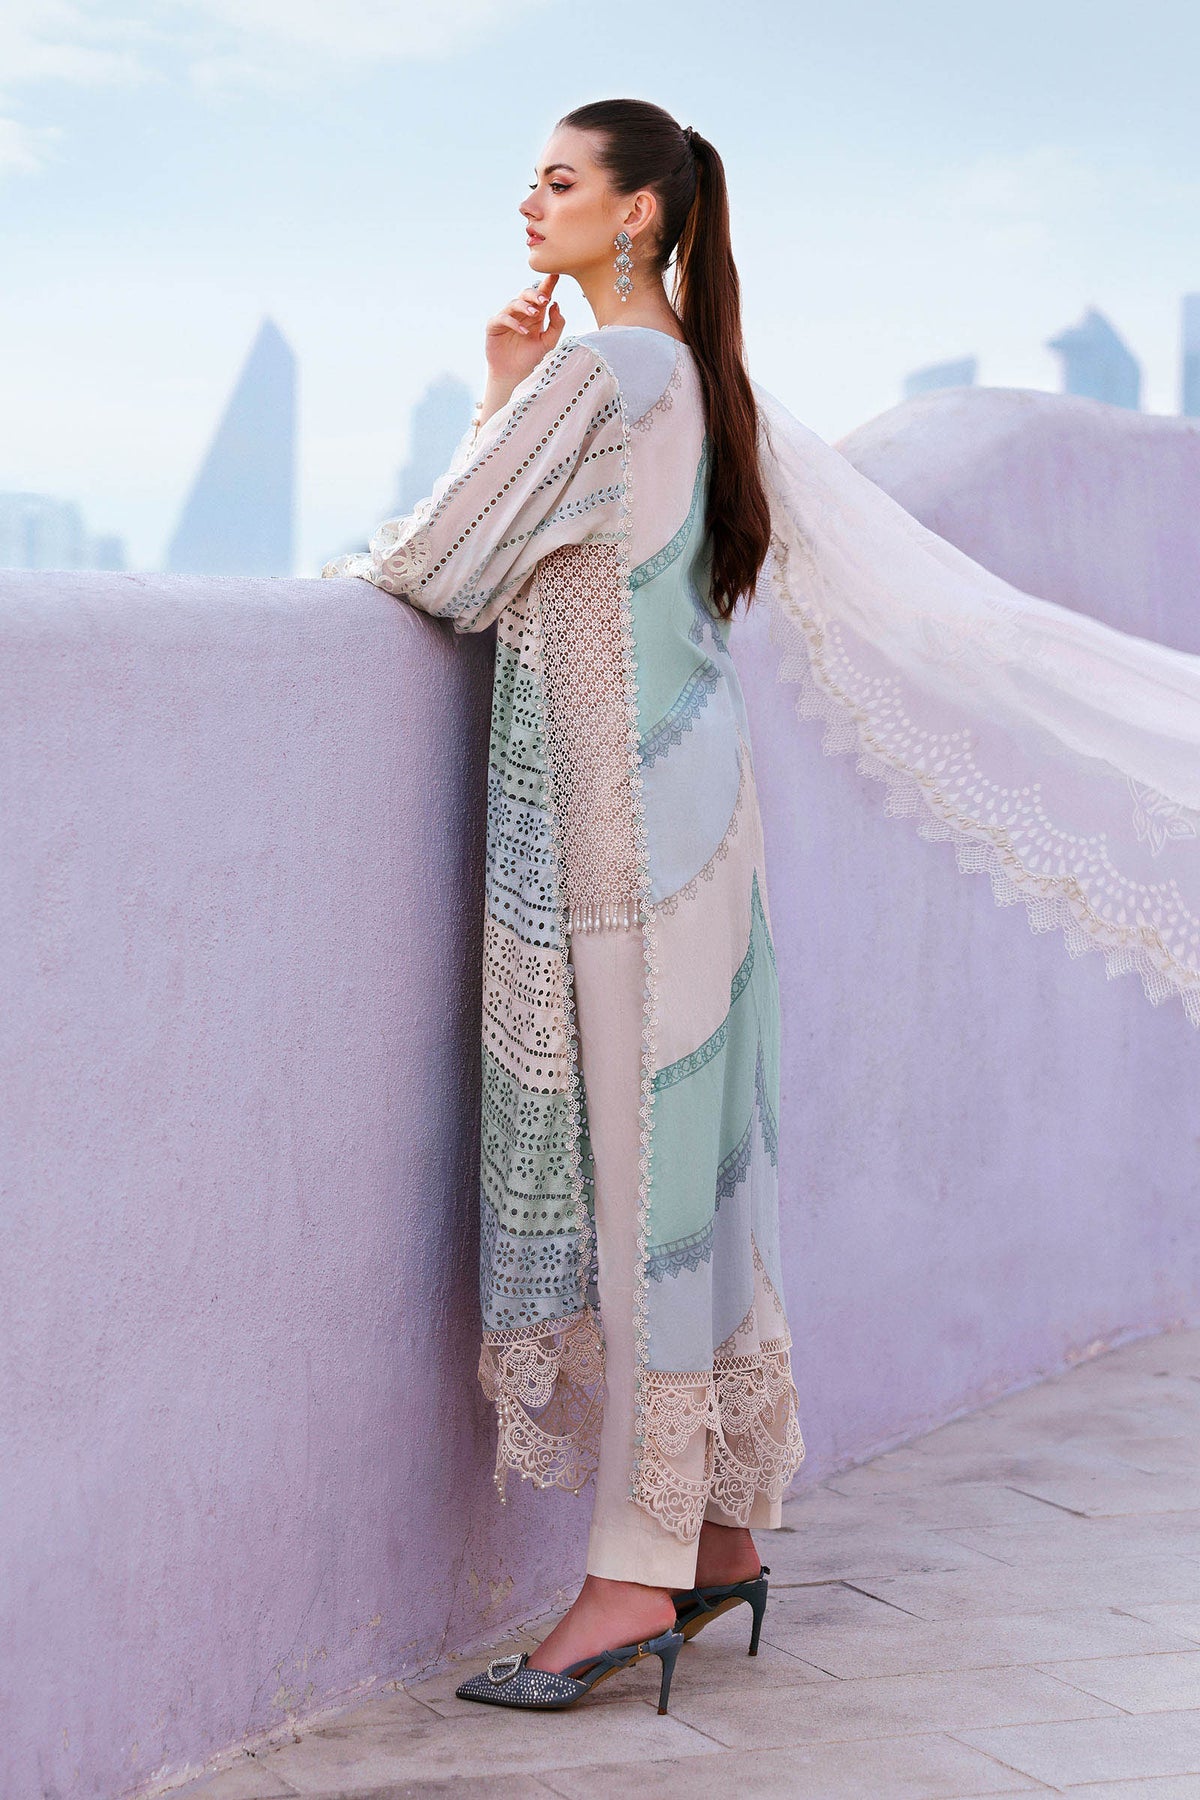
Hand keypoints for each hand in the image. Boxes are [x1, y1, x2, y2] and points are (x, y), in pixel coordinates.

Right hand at [484, 274, 563, 389]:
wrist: (513, 375)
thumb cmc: (530, 358)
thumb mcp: (548, 342)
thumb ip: (556, 325)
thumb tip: (556, 304)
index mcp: (535, 314)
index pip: (542, 295)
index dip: (548, 284)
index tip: (555, 275)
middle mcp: (521, 313)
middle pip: (527, 294)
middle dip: (536, 294)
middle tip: (545, 299)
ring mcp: (507, 318)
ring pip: (514, 303)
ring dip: (525, 306)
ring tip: (535, 314)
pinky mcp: (494, 326)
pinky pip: (503, 318)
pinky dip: (514, 323)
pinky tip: (523, 331)